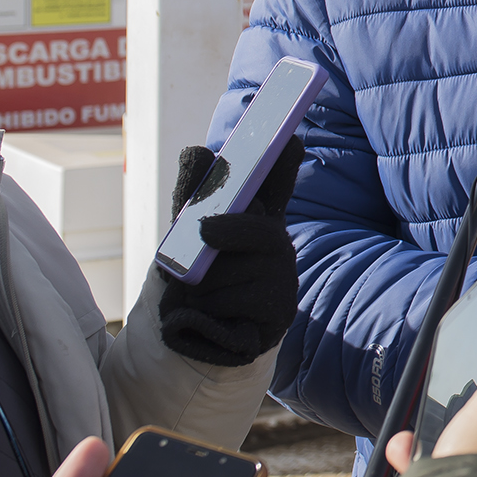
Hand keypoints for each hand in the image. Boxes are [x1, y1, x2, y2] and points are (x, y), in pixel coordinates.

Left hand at [157, 135, 303, 365]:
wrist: (197, 337)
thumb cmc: (196, 282)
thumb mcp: (184, 239)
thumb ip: (191, 197)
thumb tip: (196, 150)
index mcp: (259, 220)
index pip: (276, 185)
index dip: (284, 163)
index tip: (291, 139)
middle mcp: (278, 246)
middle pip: (251, 229)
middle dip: (217, 236)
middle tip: (200, 245)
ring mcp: (282, 281)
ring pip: (227, 277)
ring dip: (198, 291)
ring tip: (203, 299)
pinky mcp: (278, 315)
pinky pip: (227, 309)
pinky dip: (203, 316)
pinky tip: (211, 319)